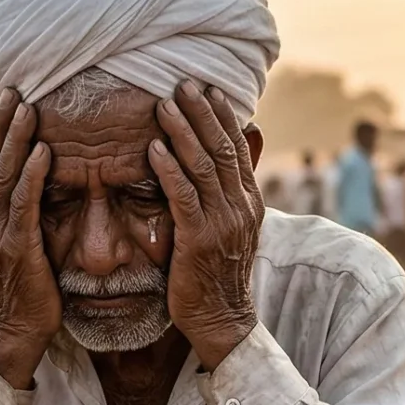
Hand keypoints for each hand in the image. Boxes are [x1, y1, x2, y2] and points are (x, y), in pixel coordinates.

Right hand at [0, 88, 58, 387]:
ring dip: (14, 136)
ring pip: (1, 174)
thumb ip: (17, 210)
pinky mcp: (17, 246)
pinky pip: (22, 203)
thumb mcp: (15, 240)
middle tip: (11, 88)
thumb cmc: (24, 284)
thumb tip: (31, 179)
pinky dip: (30, 174)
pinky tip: (42, 150)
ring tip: (26, 106)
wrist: (17, 328)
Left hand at [149, 81, 261, 367]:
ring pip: (203, 167)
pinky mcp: (198, 240)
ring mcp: (222, 224)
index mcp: (250, 203)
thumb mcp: (231, 231)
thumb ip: (227, 197)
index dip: (223, 117)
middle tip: (184, 83)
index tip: (209, 90)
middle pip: (222, 149)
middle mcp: (241, 208)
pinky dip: (169, 170)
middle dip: (202, 114)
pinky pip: (183, 197)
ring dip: (183, 132)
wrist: (222, 321)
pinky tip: (154, 150)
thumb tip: (227, 168)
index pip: (238, 150)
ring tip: (164, 105)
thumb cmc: (218, 276)